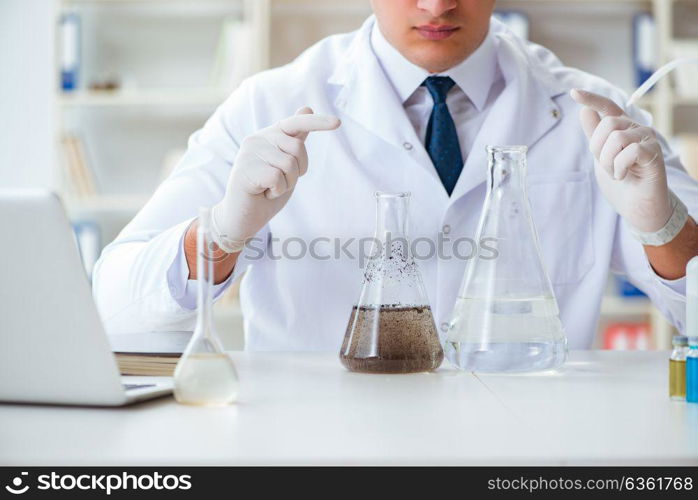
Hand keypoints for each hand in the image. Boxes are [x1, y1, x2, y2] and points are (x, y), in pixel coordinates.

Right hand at [211, 107, 340, 251]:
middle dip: (298, 170)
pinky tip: (263, 193)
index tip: (338, 123)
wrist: (241, 217)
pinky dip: (277, 191)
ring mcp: (249, 154)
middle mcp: (256, 139)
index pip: (295, 122)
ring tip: (269, 188)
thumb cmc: (265, 191)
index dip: (317, 122)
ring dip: (287, 184)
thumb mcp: (285, 165)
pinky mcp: (246, 170)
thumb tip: (307, 107)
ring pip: (289, 164)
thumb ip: (295, 140)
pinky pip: (278, 178)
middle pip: (298, 147)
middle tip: (280, 182)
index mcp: (267, 136)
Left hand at [570, 89, 671, 233]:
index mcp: (622, 129)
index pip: (608, 107)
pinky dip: (619, 167)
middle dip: (598, 149)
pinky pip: (629, 151)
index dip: (592, 99)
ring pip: (617, 138)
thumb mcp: (601, 157)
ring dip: (609, 162)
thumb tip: (585, 111)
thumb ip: (594, 135)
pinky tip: (624, 176)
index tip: (575, 93)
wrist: (636, 207)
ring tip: (616, 173)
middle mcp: (636, 129)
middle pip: (607, 125)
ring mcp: (647, 139)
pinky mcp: (654, 153)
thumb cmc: (621, 183)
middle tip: (607, 166)